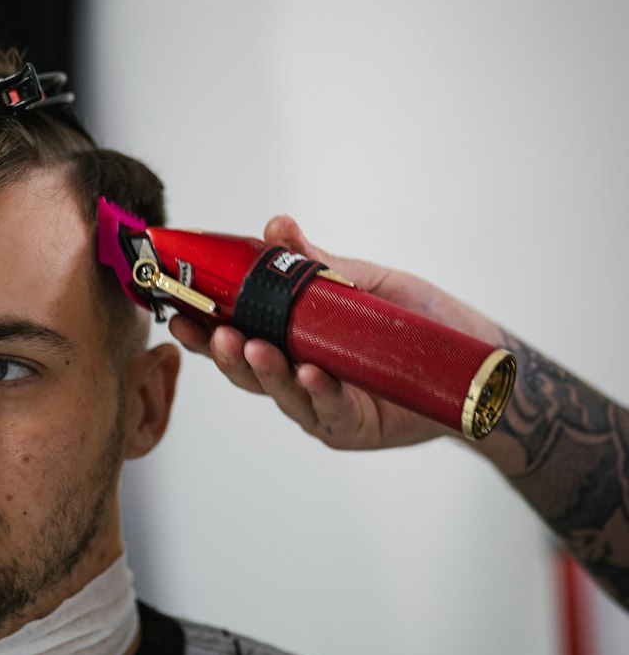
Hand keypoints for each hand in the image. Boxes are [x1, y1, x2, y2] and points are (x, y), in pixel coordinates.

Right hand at [167, 215, 505, 450]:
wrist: (476, 361)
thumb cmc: (418, 323)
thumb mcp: (363, 283)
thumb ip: (317, 263)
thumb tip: (277, 227)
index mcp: (291, 340)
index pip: (236, 334)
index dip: (203, 327)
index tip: (178, 312)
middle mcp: (298, 376)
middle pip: (245, 371)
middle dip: (221, 353)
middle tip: (212, 332)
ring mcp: (321, 406)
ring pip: (280, 394)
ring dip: (263, 371)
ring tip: (253, 348)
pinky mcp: (352, 426)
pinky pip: (328, 411)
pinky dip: (318, 392)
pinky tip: (310, 374)